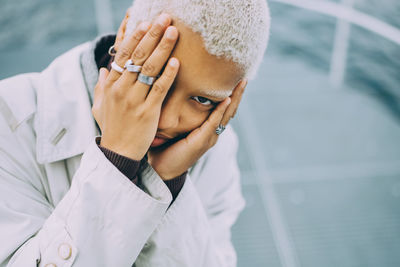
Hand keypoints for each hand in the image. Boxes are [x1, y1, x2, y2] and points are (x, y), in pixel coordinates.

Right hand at [92, 13, 179, 159]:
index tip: (146, 23)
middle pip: (138, 56)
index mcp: (110, 85)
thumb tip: (103, 70)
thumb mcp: (99, 107)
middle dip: (152, 34)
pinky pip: (159, 89)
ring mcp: (134, 100)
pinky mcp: (148, 112)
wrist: (118, 153)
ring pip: (149, 68)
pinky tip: (176, 62)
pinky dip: (168, 75)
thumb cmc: (112, 128)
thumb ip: (101, 87)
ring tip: (174, 31)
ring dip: (163, 48)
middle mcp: (121, 89)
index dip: (135, 37)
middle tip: (165, 18)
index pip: (123, 55)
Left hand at [148, 79, 246, 179]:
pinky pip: (214, 122)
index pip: (224, 109)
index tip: (235, 78)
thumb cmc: (164, 147)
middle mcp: (212, 133)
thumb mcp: (175, 126)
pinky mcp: (202, 141)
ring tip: (241, 83)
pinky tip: (227, 99)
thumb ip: (179, 112)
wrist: (160, 169)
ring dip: (235, 98)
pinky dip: (221, 110)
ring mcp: (209, 138)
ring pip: (226, 114)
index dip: (231, 95)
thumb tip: (173, 89)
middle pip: (230, 110)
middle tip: (244, 77)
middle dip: (238, 94)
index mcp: (208, 130)